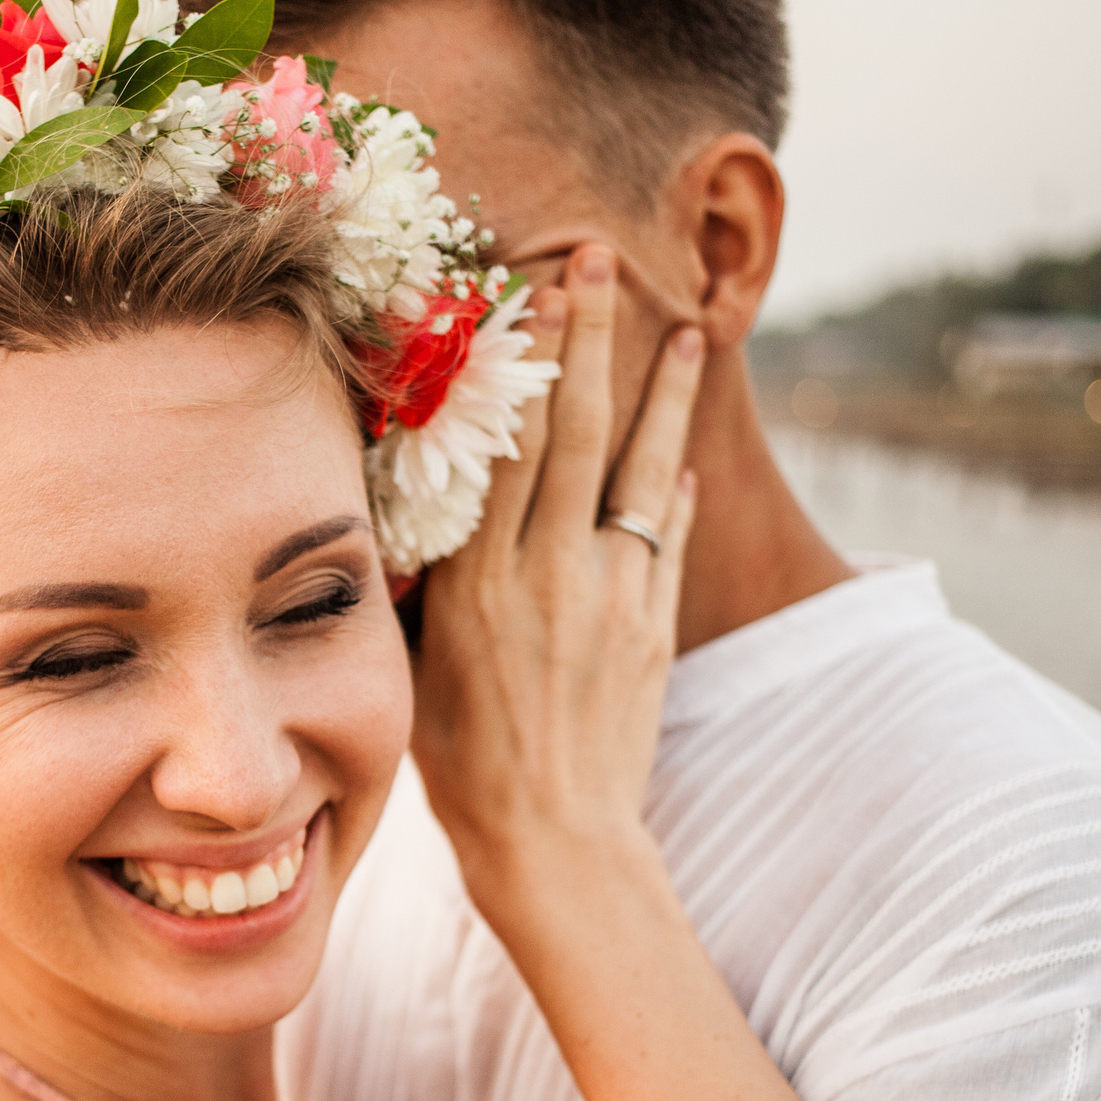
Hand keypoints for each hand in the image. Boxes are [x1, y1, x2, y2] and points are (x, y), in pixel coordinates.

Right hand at [411, 245, 706, 923]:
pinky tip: (678, 453)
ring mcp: (612, 597)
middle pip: (573, 432)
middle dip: (590, 337)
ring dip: (663, 394)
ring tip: (686, 330)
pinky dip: (673, 490)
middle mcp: (548, 575)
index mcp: (476, 582)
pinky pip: (667, 537)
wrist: (554, 842)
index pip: (505, 445)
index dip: (522, 361)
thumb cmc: (462, 768)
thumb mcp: (415, 669)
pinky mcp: (654, 628)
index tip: (531, 290)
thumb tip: (413, 512)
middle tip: (601, 259)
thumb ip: (423, 588)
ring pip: (640, 470)